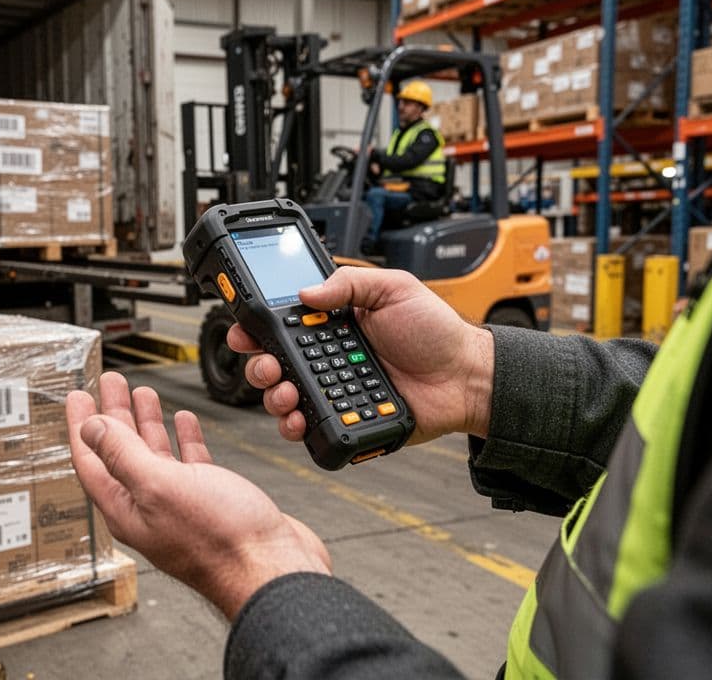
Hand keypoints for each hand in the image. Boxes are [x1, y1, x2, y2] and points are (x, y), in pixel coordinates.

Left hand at [66, 372, 331, 618]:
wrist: (271, 569)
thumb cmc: (219, 540)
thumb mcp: (159, 485)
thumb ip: (122, 455)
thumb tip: (90, 429)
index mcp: (126, 508)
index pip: (91, 459)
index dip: (81, 425)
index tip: (77, 396)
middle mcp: (149, 507)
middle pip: (121, 452)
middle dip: (114, 414)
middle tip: (110, 384)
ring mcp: (180, 505)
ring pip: (154, 455)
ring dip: (146, 422)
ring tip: (143, 394)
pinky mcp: (212, 501)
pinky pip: (189, 463)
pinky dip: (184, 438)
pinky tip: (184, 421)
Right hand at [227, 267, 493, 443]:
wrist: (466, 376)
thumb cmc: (437, 331)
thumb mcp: (394, 288)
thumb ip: (349, 283)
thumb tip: (306, 292)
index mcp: (334, 325)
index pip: (283, 325)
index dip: (258, 328)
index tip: (245, 330)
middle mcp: (328, 358)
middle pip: (274, 364)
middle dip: (259, 365)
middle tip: (268, 365)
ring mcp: (335, 391)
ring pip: (284, 398)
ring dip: (273, 396)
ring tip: (285, 392)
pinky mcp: (346, 420)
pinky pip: (311, 428)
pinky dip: (296, 426)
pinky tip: (299, 418)